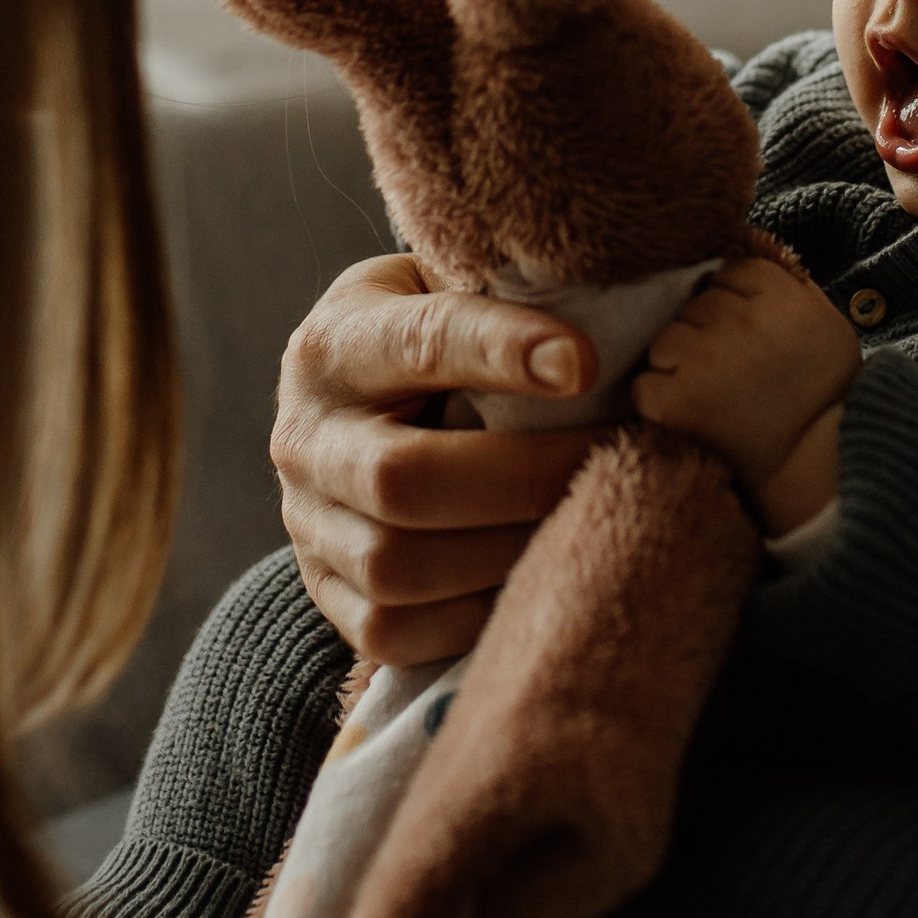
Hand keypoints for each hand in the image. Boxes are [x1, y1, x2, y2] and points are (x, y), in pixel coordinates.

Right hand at [274, 253, 597, 665]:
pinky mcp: (324, 592)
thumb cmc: (437, 339)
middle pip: (404, 479)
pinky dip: (474, 616)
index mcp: (336, 342)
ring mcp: (306, 523)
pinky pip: (392, 629)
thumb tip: (594, 340)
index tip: (588, 363)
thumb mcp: (449, 288)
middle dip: (524, 479)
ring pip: (396, 566)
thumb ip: (504, 295)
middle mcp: (304, 436)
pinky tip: (533, 576)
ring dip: (506, 553)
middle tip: (614, 462)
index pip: (420, 342)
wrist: (360, 408)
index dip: (502, 352)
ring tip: (584, 523)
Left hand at [636, 252, 858, 522]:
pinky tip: (696, 416)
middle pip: (693, 306)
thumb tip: (736, 239)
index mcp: (779, 293)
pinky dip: (660, 401)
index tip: (750, 340)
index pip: (726, 274)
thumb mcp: (821, 319)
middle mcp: (741, 320)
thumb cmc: (820, 391)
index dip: (733, 308)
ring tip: (718, 395)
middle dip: (705, 334)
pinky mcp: (675, 400)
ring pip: (665, 340)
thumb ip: (783, 279)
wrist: (817, 466)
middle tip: (736, 374)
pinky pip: (644, 384)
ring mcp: (705, 359)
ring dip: (680, 365)